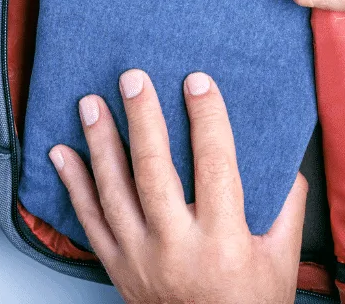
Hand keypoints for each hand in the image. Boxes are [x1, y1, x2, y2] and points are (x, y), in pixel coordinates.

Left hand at [48, 70, 307, 303]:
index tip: (197, 82)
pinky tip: (62, 153)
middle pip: (153, 171)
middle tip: (132, 79)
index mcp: (223, 240)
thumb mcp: (280, 259)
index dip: (206, 119)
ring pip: (113, 191)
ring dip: (99, 143)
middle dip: (142, 119)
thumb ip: (282, 206)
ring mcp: (138, 256)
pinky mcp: (115, 265)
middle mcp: (175, 247)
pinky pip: (88, 220)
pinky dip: (73, 184)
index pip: (214, 166)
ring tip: (90, 104)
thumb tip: (278, 157)